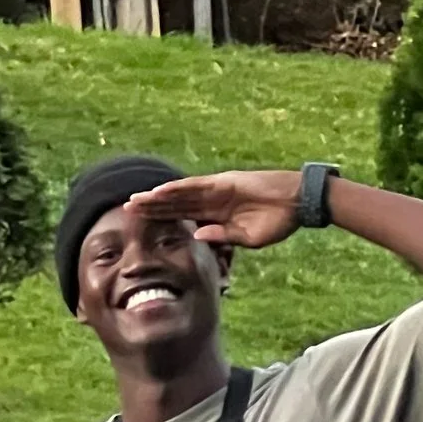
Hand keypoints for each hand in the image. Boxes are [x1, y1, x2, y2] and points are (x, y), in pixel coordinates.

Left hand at [132, 168, 307, 253]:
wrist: (297, 204)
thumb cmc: (277, 222)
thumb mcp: (246, 238)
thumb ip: (222, 237)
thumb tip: (197, 236)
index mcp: (216, 216)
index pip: (182, 218)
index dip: (162, 220)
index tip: (141, 227)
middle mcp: (211, 201)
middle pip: (174, 204)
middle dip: (151, 208)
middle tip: (125, 210)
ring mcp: (216, 190)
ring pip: (179, 194)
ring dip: (157, 198)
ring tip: (135, 201)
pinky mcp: (223, 183)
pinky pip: (195, 186)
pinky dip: (176, 189)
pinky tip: (158, 192)